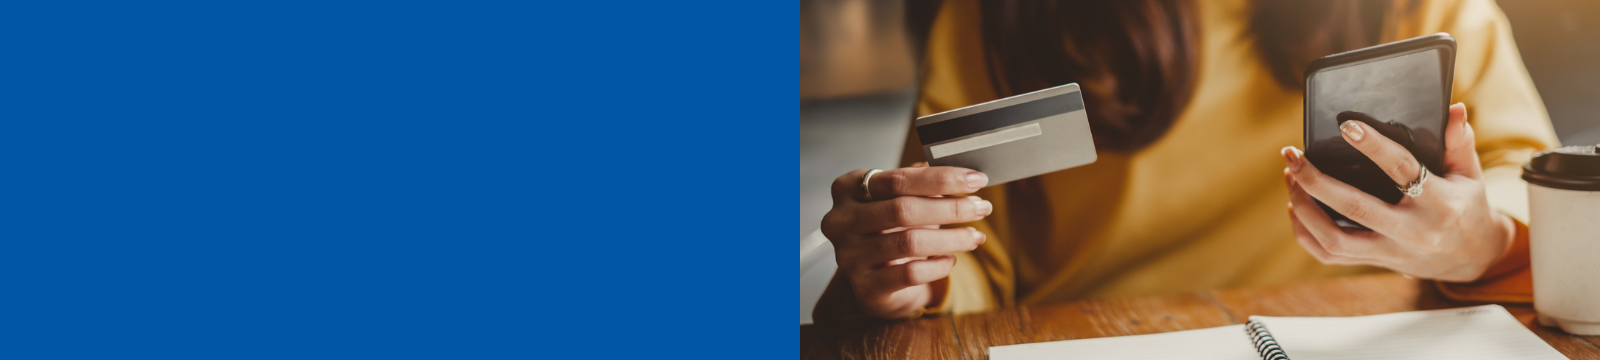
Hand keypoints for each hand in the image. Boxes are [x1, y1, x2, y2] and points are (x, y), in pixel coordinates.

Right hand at [820, 163, 991, 317]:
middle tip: (981, 207)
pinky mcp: (866, 287)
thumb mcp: (902, 198)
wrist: (876, 277)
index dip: (941, 178)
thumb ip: (924, 182)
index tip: (975, 180)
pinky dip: (938, 266)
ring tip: (975, 236)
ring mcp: (849, 256)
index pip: (898, 179)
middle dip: (950, 208)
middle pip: (902, 209)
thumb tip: (964, 175)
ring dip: (951, 238)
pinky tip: (951, 260)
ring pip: (909, 242)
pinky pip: (911, 274)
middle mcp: (841, 221)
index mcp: (848, 188)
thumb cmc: (891, 229)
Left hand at [1281, 103, 1515, 281]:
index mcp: (1439, 204)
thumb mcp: (1470, 174)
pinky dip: (1305, 232)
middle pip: (1354, 208)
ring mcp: (1391, 251)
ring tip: (1291, 177)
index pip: (1402, 170)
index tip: (1346, 125)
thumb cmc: (1467, 207)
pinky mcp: (1375, 262)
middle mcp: (1412, 231)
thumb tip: (1453, 108)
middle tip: (1292, 154)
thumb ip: (1459, 142)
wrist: (1473, 258)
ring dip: (1304, 208)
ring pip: (1334, 239)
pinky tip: (1295, 207)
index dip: (1373, 146)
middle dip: (1316, 180)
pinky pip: (1330, 254)